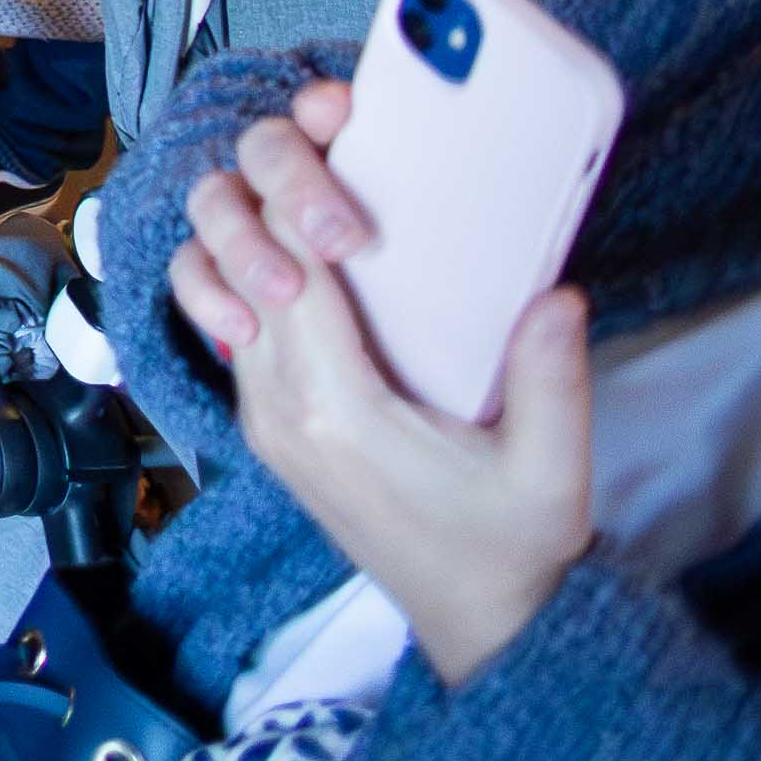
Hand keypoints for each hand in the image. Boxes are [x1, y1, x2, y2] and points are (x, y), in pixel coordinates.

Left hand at [168, 78, 596, 686]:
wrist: (476, 625)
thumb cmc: (510, 550)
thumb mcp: (552, 475)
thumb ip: (552, 384)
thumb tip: (554, 291)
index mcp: (334, 411)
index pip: (287, 264)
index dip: (304, 186)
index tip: (347, 135)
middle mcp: (276, 404)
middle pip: (226, 254)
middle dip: (266, 186)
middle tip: (337, 155)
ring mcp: (261, 411)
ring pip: (206, 281)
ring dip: (244, 223)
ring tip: (315, 192)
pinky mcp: (268, 416)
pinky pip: (229, 316)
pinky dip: (247, 262)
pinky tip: (302, 239)